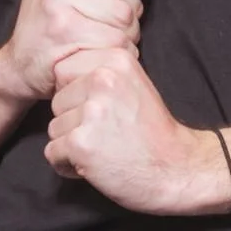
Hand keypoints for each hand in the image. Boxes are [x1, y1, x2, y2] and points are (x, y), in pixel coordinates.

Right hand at [0, 0, 151, 105]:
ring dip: (125, 33)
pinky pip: (118, 42)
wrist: (22, 64)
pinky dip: (117, 52)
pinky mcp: (65, 32)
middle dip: (127, 7)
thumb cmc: (56, 19)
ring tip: (101, 36)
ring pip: (125, 16)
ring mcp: (56, 0)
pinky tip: (98, 53)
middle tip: (104, 19)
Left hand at [44, 46, 213, 213]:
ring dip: (71, 145)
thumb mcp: (134, 84)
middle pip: (56, 101)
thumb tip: (60, 75)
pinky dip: (68, 166)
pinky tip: (95, 165)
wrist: (178, 170)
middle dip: (72, 121)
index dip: (76, 96)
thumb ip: (101, 74)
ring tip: (104, 149)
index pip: (63, 71)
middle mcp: (103, 80)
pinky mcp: (81, 143)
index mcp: (115, 60)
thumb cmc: (153, 133)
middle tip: (105, 133)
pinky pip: (52, 153)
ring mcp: (91, 112)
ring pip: (53, 128)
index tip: (101, 110)